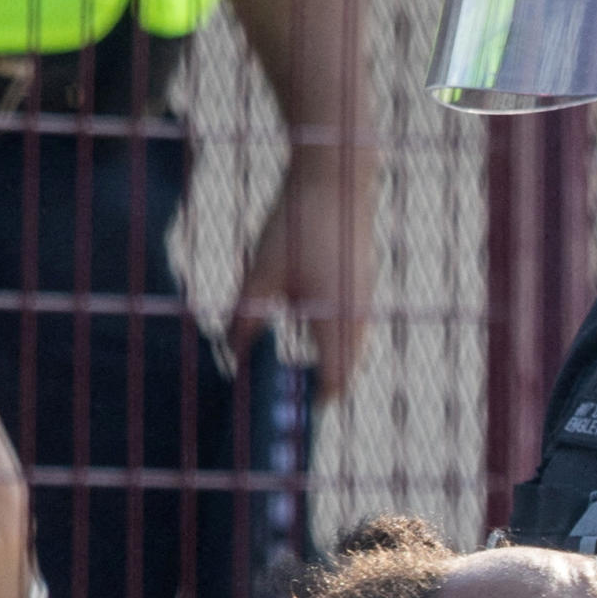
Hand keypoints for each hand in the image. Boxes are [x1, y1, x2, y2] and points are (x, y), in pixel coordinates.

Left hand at [235, 142, 375, 398]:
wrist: (336, 176)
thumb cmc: (297, 224)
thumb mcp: (260, 275)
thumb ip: (247, 320)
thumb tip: (233, 355)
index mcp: (335, 322)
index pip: (333, 384)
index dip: (312, 406)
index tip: (288, 420)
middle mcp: (357, 317)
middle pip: (345, 372)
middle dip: (319, 390)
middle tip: (287, 402)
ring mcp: (364, 300)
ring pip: (351, 349)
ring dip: (328, 364)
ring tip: (294, 371)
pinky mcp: (361, 284)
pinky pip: (352, 327)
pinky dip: (333, 341)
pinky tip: (305, 331)